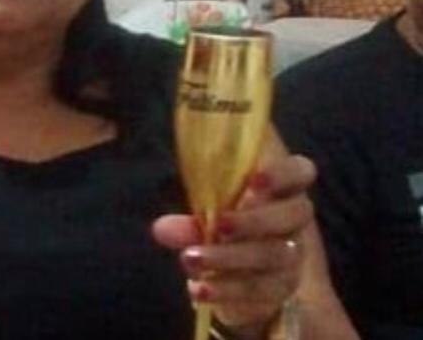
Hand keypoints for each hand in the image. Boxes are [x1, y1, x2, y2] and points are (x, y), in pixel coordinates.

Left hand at [152, 137, 315, 335]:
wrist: (234, 273)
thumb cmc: (224, 223)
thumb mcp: (206, 216)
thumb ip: (190, 220)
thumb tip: (162, 229)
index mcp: (280, 188)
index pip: (300, 171)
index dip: (282, 173)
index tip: (254, 179)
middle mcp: (293, 221)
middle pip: (294, 214)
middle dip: (255, 220)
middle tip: (219, 224)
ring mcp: (292, 256)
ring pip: (274, 255)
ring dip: (229, 257)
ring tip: (190, 259)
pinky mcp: (280, 289)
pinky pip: (259, 290)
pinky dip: (226, 290)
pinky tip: (197, 287)